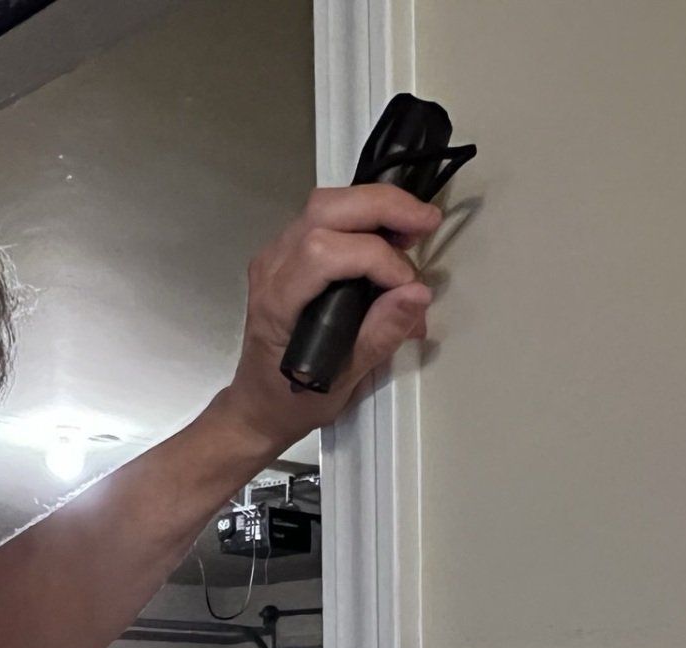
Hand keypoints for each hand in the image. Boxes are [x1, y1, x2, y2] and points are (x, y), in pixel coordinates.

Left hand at [210, 184, 441, 456]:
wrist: (258, 404)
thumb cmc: (293, 401)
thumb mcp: (342, 381)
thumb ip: (379, 336)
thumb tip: (418, 294)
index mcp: (276, 302)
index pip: (325, 252)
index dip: (378, 259)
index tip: (410, 287)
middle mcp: (271, 266)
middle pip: (326, 210)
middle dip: (383, 207)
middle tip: (428, 223)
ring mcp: (277, 254)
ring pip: (326, 204)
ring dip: (376, 207)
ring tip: (413, 229)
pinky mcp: (289, 251)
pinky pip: (327, 216)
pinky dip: (364, 217)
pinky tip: (390, 236)